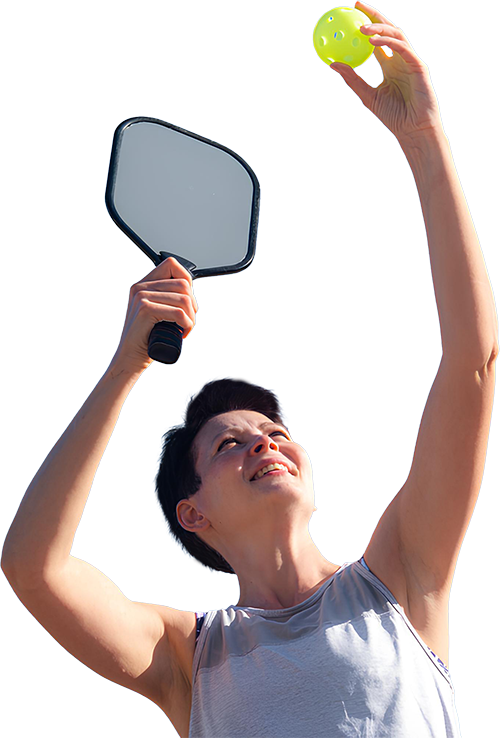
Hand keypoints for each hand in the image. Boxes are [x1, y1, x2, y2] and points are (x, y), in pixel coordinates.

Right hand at [109, 256, 198, 375]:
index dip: (186, 281)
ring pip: (184, 299)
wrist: (130, 357)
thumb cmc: (147, 337)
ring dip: (191, 317)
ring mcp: (141, 297)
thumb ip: (168, 297)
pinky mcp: (145, 310)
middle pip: (183, 284)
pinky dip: (187, 325)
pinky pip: (179, 313)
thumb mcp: (158, 312)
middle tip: (187, 321)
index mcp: (143, 284)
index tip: (187, 302)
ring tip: (184, 329)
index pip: (172, 265)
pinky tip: (182, 333)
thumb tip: (191, 292)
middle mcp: (140, 287)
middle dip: (192, 305)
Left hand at [331, 1, 444, 146]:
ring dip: (379, 28)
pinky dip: (388, 43)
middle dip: (373, 14)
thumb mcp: (368, 95)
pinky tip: (372, 41)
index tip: (350, 15)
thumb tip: (333, 63)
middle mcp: (400, 59)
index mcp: (389, 65)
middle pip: (387, 29)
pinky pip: (403, 48)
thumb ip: (353, 78)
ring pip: (396, 35)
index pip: (377, 40)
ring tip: (361, 27)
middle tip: (356, 5)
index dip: (365, 25)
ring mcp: (410, 61)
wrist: (413, 130)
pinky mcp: (418, 66)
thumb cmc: (394, 116)